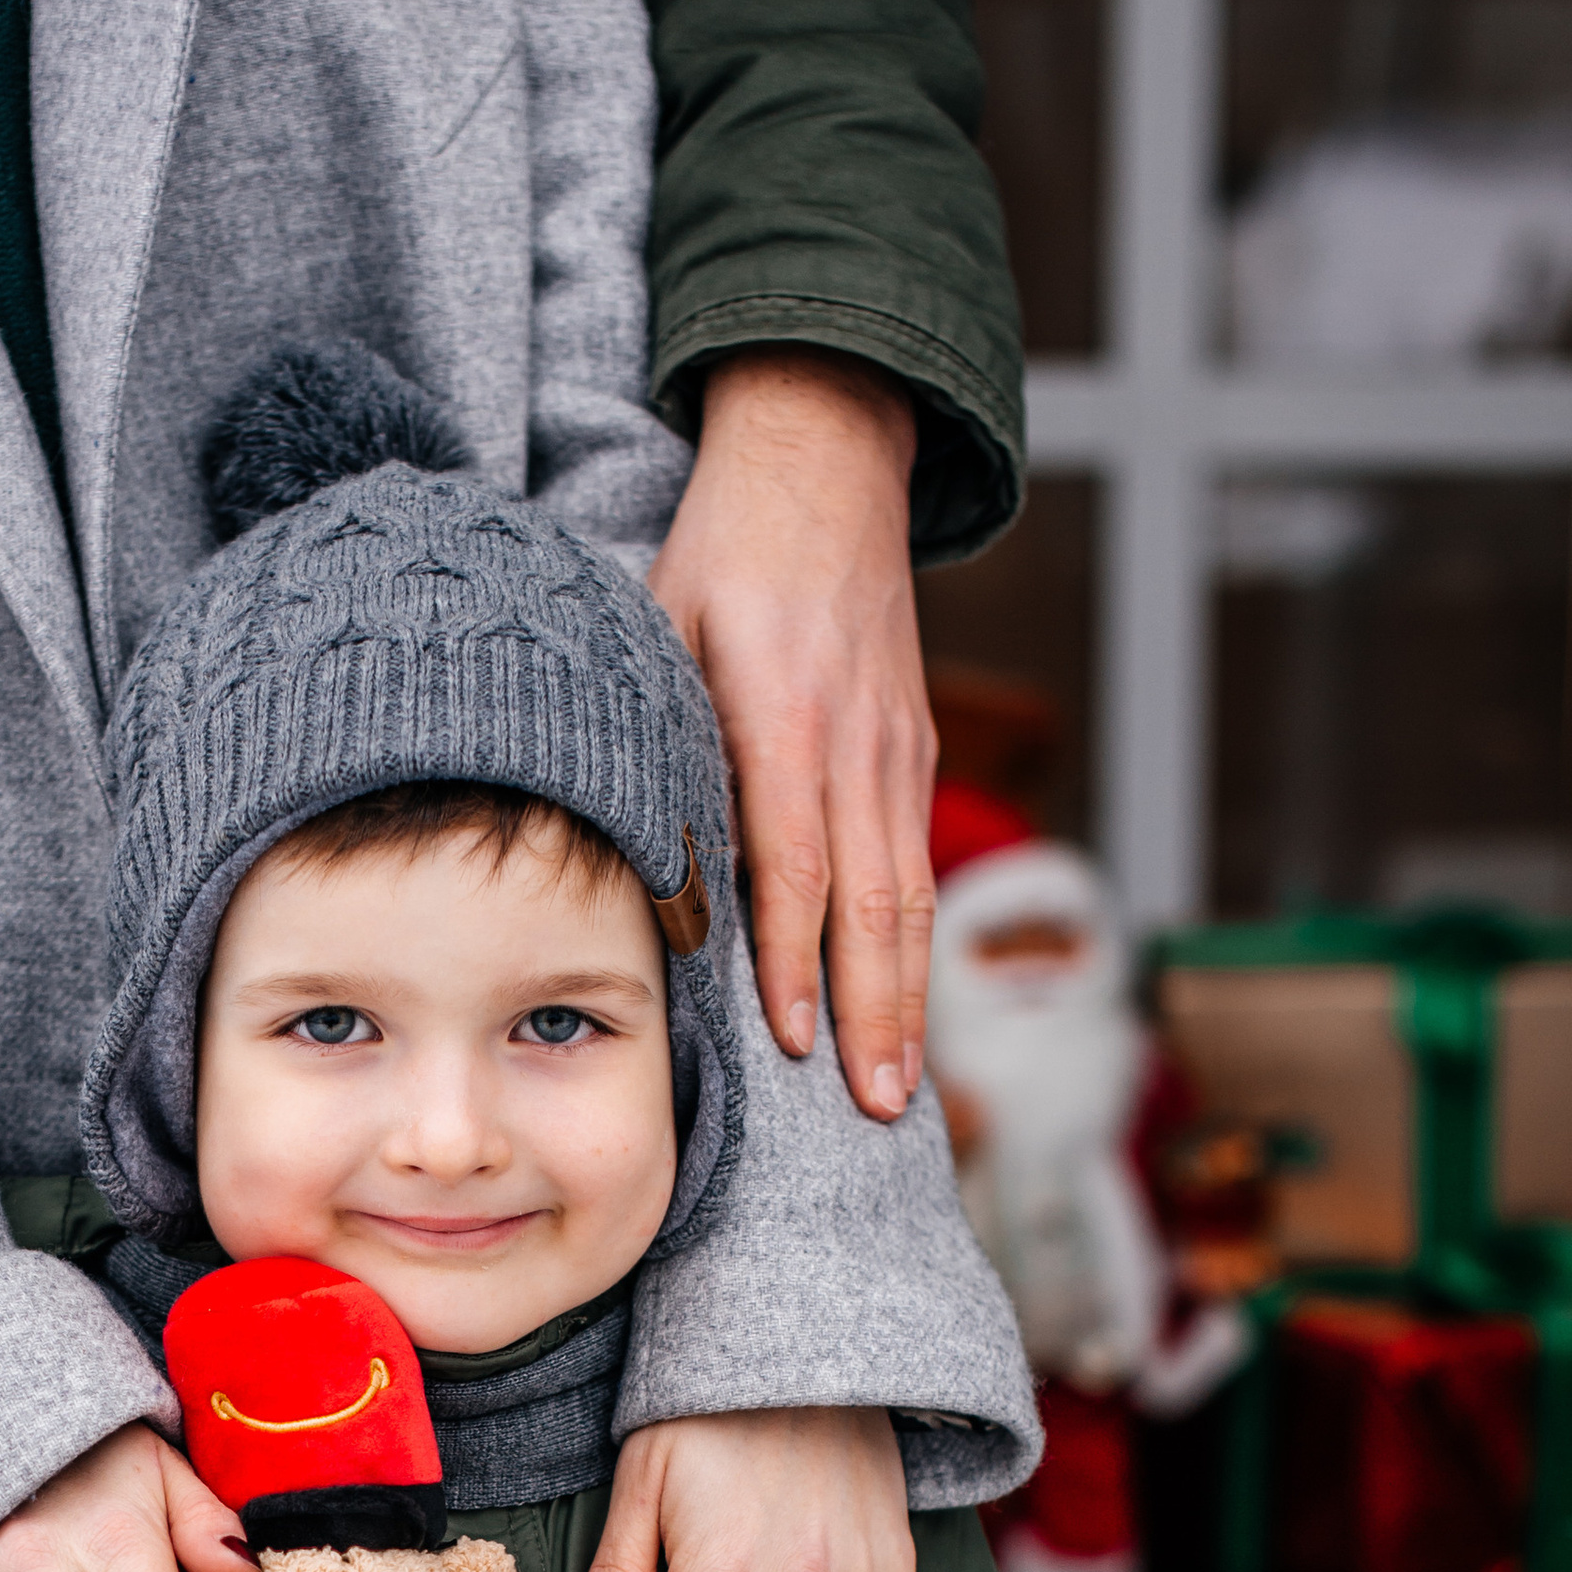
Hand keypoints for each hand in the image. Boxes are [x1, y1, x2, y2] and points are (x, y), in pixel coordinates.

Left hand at [650, 345, 934, 1120]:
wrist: (827, 464)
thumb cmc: (723, 553)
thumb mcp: (664, 627)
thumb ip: (664, 741)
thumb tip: (656, 866)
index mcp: (787, 713)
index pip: (796, 862)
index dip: (797, 959)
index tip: (793, 1041)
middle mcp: (857, 742)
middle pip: (874, 902)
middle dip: (876, 1013)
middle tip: (877, 1106)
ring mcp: (896, 749)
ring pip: (910, 896)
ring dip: (907, 999)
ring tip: (902, 1090)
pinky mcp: (911, 752)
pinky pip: (914, 865)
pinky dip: (913, 948)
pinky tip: (903, 1010)